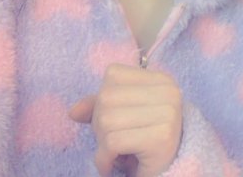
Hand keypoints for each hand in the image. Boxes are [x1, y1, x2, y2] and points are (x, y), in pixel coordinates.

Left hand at [69, 64, 183, 176]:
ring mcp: (168, 113)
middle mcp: (168, 92)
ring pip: (107, 120)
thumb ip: (100, 105)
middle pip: (107, 97)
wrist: (169, 172)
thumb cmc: (144, 142)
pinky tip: (113, 164)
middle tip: (114, 141)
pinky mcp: (161, 137)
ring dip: (102, 143)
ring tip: (115, 152)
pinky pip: (112, 142)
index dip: (104, 99)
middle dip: (100, 123)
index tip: (118, 120)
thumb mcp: (123, 115)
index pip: (113, 75)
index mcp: (161, 80)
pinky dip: (104, 158)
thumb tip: (74, 111)